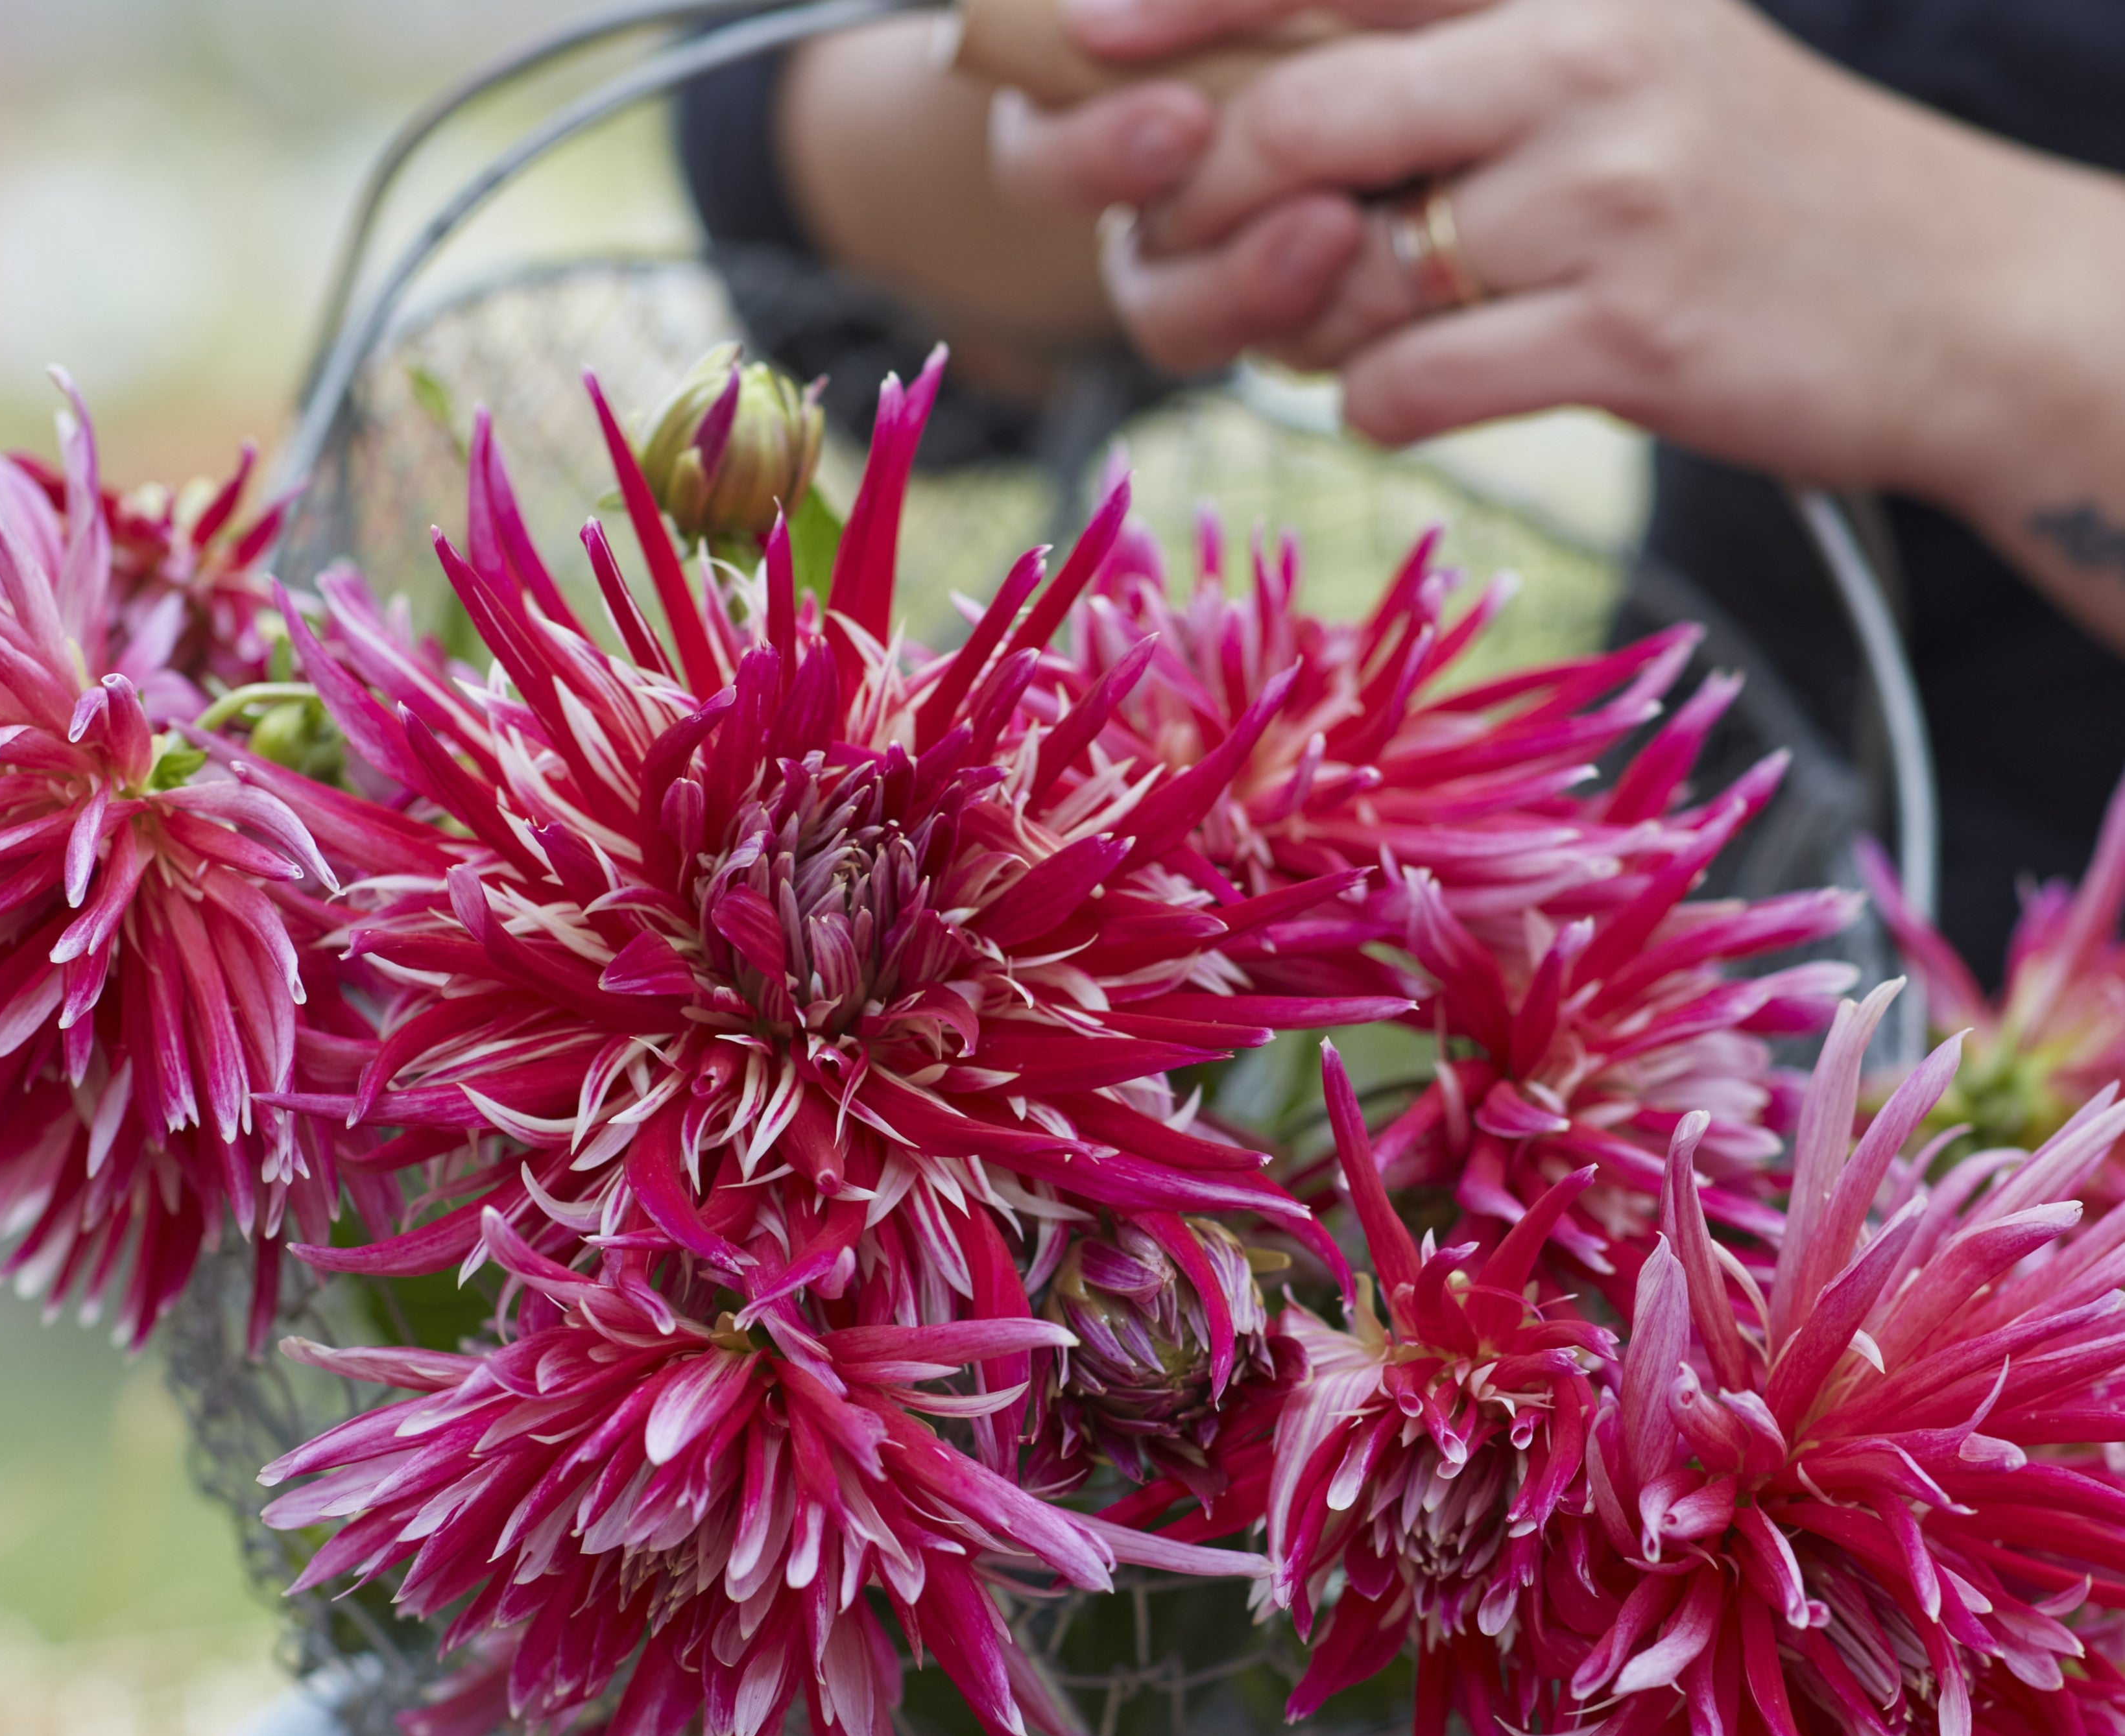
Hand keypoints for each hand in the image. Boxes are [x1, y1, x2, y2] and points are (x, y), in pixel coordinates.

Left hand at [1014, 0, 2035, 503]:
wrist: (1951, 302)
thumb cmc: (1759, 191)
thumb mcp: (1638, 61)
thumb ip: (1473, 63)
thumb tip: (1289, 116)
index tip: (1078, 33)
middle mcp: (1581, 56)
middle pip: (1296, 118)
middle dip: (1204, 202)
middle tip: (1184, 253)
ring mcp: (1603, 194)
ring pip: (1342, 272)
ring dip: (1297, 325)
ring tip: (1336, 331)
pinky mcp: (1621, 332)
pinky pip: (1407, 385)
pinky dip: (1376, 405)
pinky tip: (1415, 395)